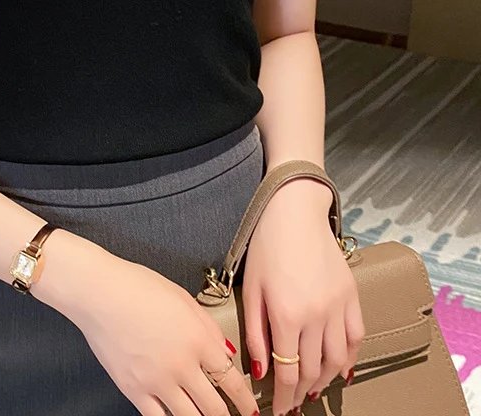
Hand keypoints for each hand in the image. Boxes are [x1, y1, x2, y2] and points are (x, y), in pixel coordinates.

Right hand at [33, 231, 259, 415]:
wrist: (99, 292)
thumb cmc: (137, 286)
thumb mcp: (183, 298)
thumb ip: (208, 326)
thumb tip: (225, 350)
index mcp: (198, 338)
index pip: (232, 379)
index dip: (245, 400)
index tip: (251, 408)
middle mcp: (181, 364)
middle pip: (216, 407)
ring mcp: (157, 380)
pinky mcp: (133, 389)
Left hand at [241, 177, 364, 414]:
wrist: (294, 212)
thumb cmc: (265, 246)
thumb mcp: (252, 289)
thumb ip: (255, 333)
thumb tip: (260, 371)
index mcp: (286, 314)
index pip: (288, 371)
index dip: (283, 397)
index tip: (277, 411)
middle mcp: (316, 315)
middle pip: (314, 370)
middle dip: (301, 393)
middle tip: (292, 404)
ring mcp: (338, 306)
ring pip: (338, 360)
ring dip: (325, 381)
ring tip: (312, 390)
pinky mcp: (352, 296)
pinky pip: (356, 338)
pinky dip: (349, 358)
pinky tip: (340, 368)